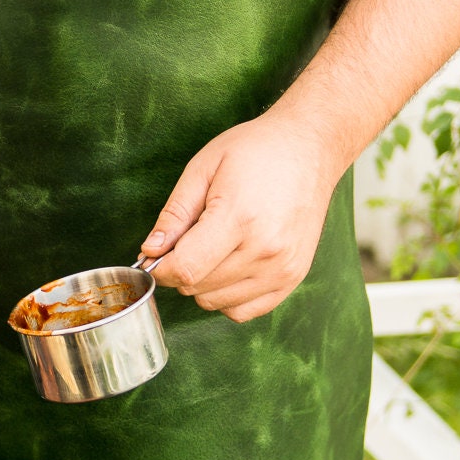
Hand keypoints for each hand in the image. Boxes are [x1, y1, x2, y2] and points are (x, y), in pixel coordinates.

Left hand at [139, 112, 342, 321]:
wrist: (309, 149)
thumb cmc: (256, 151)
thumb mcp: (203, 168)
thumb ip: (174, 214)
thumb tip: (150, 250)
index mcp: (240, 218)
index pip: (186, 269)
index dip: (161, 268)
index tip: (156, 254)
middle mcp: (266, 250)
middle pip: (198, 288)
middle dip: (180, 270)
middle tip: (187, 240)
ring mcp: (283, 269)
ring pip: (217, 303)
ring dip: (202, 284)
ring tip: (212, 248)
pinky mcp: (293, 278)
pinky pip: (244, 311)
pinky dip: (226, 296)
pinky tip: (228, 266)